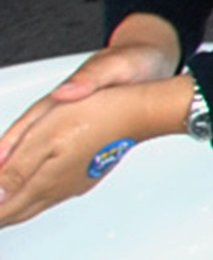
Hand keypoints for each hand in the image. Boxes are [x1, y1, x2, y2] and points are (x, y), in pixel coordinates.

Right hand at [0, 14, 184, 176]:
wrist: (152, 60)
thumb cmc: (133, 60)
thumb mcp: (115, 66)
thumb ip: (90, 77)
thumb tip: (64, 92)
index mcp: (63, 96)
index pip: (29, 123)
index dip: (10, 144)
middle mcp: (61, 110)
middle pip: (25, 141)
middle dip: (7, 165)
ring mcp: (70, 122)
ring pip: (37, 150)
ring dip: (21, 172)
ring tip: (8, 199)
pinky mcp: (84, 130)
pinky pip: (58, 154)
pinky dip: (46, 171)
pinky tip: (39, 188)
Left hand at [0, 73, 192, 226]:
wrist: (136, 113)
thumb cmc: (94, 118)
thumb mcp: (42, 137)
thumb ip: (15, 169)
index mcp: (44, 181)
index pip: (5, 209)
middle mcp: (58, 189)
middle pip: (19, 212)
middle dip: (1, 217)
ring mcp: (73, 184)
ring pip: (35, 205)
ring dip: (15, 211)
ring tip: (3, 212)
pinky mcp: (83, 175)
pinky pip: (50, 195)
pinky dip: (32, 200)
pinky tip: (32, 194)